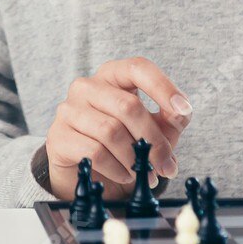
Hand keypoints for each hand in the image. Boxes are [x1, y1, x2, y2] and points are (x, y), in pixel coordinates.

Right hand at [45, 57, 191, 200]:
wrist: (88, 173)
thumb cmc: (124, 143)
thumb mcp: (154, 129)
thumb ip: (170, 119)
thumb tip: (181, 113)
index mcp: (113, 76)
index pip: (138, 68)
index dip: (162, 87)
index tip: (183, 110)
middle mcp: (87, 86)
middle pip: (128, 106)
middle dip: (153, 140)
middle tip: (165, 164)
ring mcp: (69, 109)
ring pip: (111, 131)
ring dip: (134, 159)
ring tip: (144, 173)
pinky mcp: (59, 136)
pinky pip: (95, 152)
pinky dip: (117, 169)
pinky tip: (125, 175)